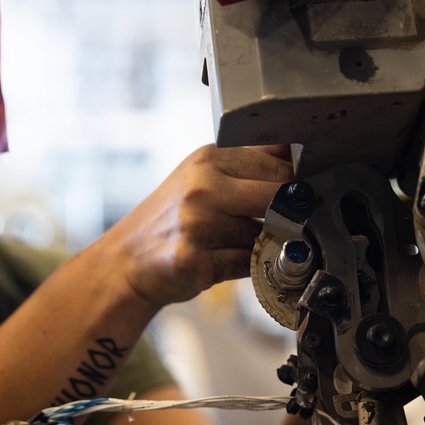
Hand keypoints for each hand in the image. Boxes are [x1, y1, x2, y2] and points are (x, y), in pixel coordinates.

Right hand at [95, 144, 292, 307]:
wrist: (126, 259)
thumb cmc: (172, 218)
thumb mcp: (203, 176)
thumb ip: (247, 167)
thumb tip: (298, 158)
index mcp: (209, 158)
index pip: (278, 163)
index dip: (294, 183)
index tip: (296, 195)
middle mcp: (203, 186)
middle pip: (278, 195)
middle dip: (286, 213)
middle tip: (279, 223)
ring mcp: (199, 223)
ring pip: (265, 234)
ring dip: (262, 244)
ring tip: (234, 243)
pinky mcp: (196, 259)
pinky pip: (248, 264)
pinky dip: (248, 266)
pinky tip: (224, 259)